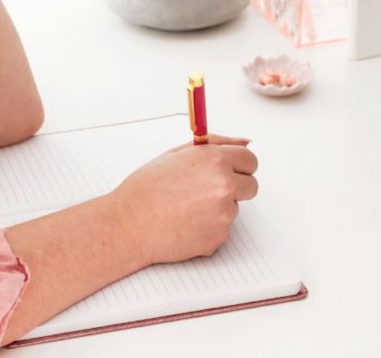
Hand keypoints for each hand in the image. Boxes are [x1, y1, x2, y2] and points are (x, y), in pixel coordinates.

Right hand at [109, 135, 257, 264]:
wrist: (128, 224)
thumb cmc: (146, 189)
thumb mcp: (176, 154)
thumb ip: (215, 144)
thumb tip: (243, 143)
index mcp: (215, 160)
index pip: (250, 160)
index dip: (239, 165)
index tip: (231, 170)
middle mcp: (224, 186)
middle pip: (251, 186)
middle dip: (236, 187)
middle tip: (207, 191)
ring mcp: (224, 214)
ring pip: (235, 208)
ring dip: (219, 208)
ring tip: (187, 208)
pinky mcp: (219, 237)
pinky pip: (223, 229)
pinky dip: (209, 227)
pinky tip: (185, 223)